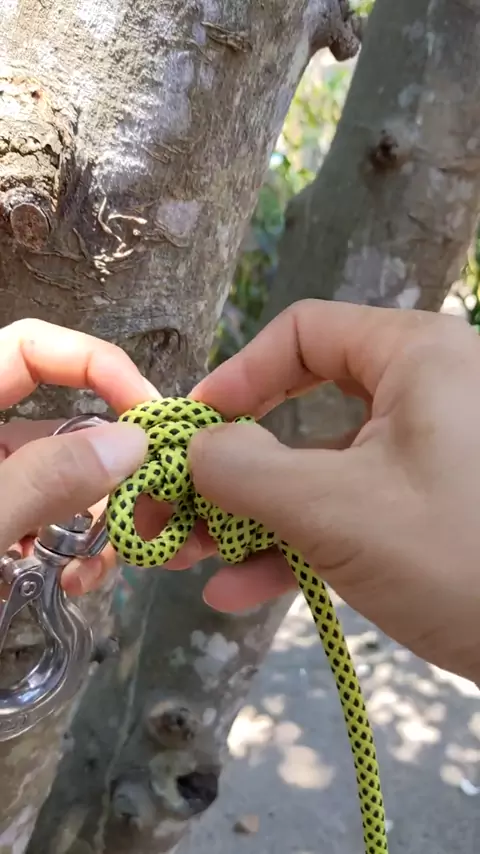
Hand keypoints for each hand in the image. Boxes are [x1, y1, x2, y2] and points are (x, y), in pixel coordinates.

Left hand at [0, 320, 202, 595]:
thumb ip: (42, 480)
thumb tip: (132, 443)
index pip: (32, 348)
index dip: (96, 365)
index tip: (148, 418)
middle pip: (64, 427)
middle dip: (117, 469)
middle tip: (159, 511)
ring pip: (65, 486)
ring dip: (102, 522)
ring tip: (116, 565)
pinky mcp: (0, 533)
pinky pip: (48, 528)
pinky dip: (73, 552)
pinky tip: (80, 583)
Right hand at [186, 300, 479, 682]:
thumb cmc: (459, 555)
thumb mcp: (336, 511)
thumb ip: (245, 473)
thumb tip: (194, 450)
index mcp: (415, 356)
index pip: (303, 333)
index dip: (237, 376)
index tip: (193, 431)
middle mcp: (425, 392)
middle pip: (304, 409)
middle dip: (234, 467)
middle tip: (180, 505)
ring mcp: (430, 455)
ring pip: (322, 470)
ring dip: (255, 516)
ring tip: (195, 560)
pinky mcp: (433, 509)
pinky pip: (353, 510)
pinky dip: (299, 544)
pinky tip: (242, 589)